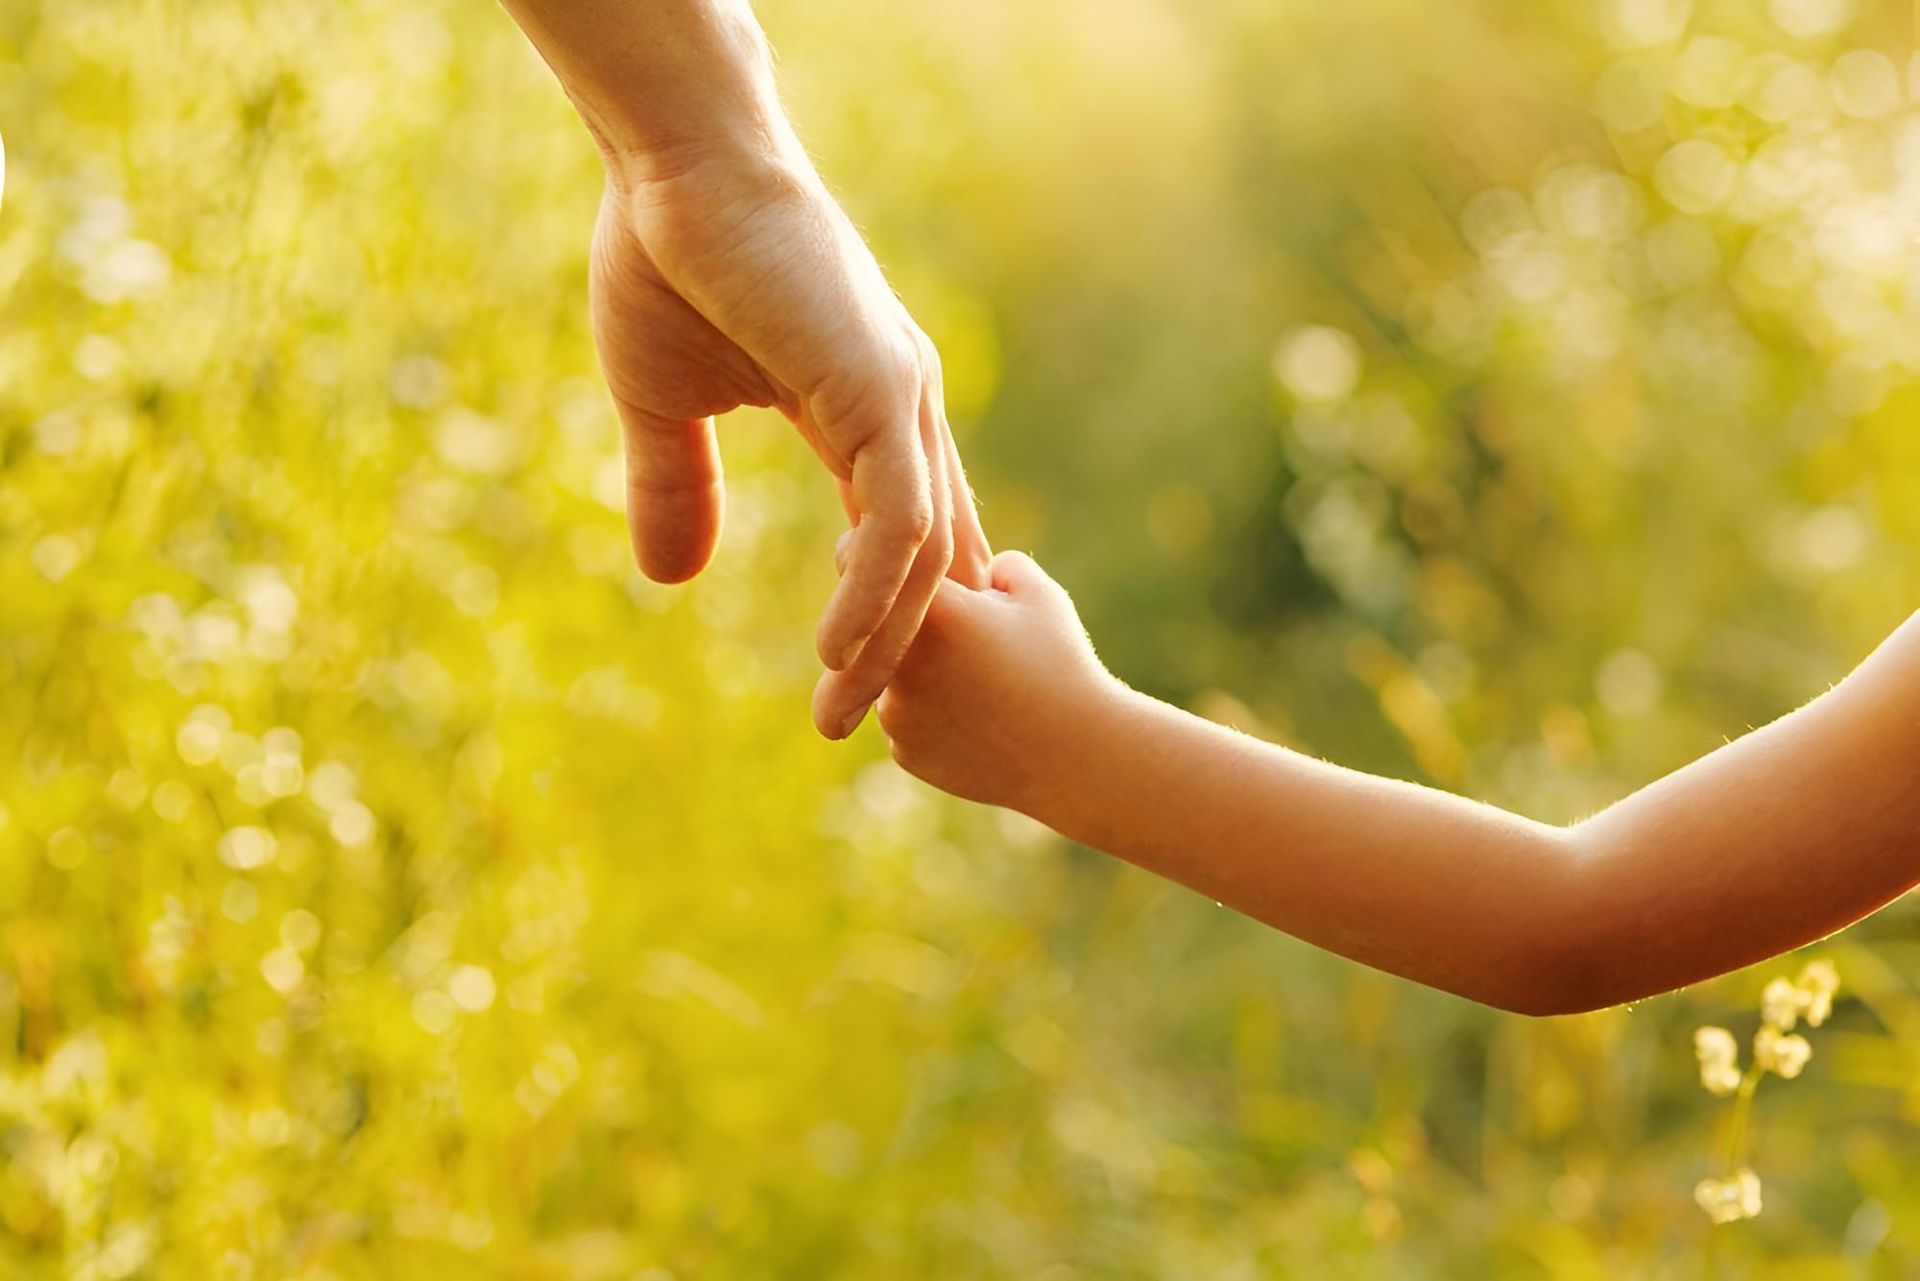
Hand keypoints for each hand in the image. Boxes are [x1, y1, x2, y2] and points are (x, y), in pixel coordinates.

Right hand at [592, 153, 991, 738]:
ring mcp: (900, 399)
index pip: (895, 536)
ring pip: (920, 554)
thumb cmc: (668, 260)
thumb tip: (671, 580)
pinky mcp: (880, 388)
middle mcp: (902, 410)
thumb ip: (680, 488)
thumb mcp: (664, 403)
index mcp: (863, 413)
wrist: (672, 165)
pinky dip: (874, 591)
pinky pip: (897, 519)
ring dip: (883, 642)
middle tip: (845, 726)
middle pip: (925, 561)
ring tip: (837, 709)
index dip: (879, 614)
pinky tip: (835, 649)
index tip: (840, 684)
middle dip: (892, 652)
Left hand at [876, 551, 1117, 809]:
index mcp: (930, 610)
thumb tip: (971, 570)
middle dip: (909, 622)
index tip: (899, 564)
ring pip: (892, 675)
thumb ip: (994, 563)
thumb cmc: (1062, 667)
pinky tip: (977, 718)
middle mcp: (897, 661)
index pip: (865, 561)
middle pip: (878, 624)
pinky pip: (907, 718)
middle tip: (960, 631)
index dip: (881, 558)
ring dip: (919, 672)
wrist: (1077, 758)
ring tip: (979, 681)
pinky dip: (930, 715)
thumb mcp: (1038, 595)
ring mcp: (896, 712)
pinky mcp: (905, 751)